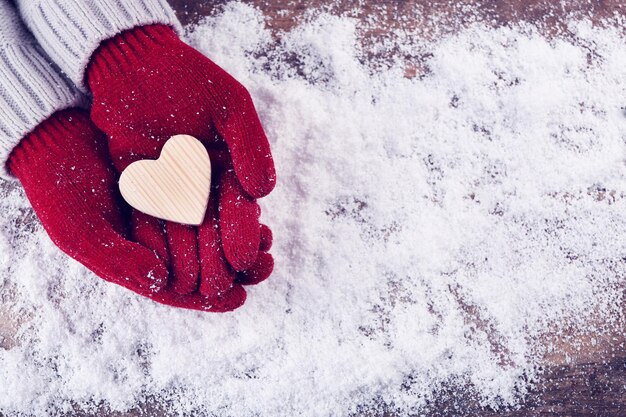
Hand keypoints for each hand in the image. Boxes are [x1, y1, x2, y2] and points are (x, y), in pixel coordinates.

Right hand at [7, 109, 257, 311]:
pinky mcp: (176, 183)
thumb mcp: (81, 232)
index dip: (208, 298)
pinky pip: (209, 199)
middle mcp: (157, 242)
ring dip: (239, 237)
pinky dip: (230, 205)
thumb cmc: (60, 192)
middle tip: (266, 266)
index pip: (178, 290)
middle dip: (236, 268)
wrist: (56, 140)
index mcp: (135, 263)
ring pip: (211, 233)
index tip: (238, 298)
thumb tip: (161, 281)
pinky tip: (253, 205)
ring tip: (268, 237)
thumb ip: (120, 260)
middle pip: (203, 264)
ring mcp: (168, 212)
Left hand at [87, 25, 275, 301]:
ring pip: (184, 234)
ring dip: (190, 262)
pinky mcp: (143, 190)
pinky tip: (160, 269)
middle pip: (214, 231)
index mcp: (231, 169)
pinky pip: (150, 223)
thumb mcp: (231, 106)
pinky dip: (156, 245)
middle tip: (221, 287)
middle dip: (219, 261)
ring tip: (195, 289)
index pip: (241, 210)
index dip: (245, 235)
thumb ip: (250, 147)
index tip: (246, 259)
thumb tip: (264, 193)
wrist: (134, 65)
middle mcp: (204, 186)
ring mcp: (173, 191)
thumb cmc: (188, 78)